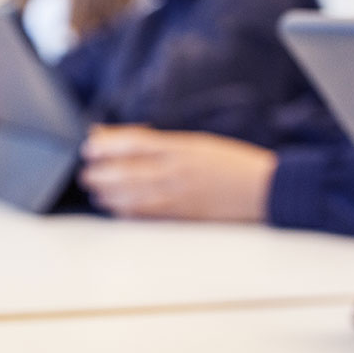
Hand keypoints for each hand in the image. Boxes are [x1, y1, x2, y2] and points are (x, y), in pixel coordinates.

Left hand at [79, 125, 277, 222]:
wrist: (267, 189)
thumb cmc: (231, 162)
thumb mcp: (195, 142)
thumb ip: (157, 141)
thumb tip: (122, 137)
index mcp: (179, 148)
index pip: (133, 143)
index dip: (106, 145)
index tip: (89, 147)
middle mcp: (176, 170)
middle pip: (126, 171)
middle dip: (100, 172)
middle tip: (86, 172)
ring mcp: (179, 195)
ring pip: (131, 195)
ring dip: (108, 193)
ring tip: (96, 190)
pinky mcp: (184, 215)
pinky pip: (147, 214)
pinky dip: (126, 211)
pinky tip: (116, 208)